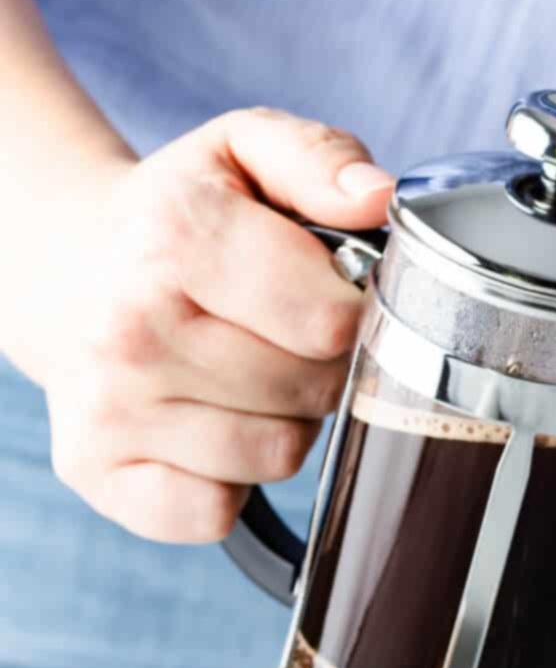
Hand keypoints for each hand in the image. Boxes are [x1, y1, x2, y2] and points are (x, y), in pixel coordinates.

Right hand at [28, 108, 392, 543]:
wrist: (68, 273)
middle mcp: (129, 328)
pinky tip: (207, 429)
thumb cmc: (176, 222)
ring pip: (277, 457)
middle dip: (320, 369)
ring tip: (244, 380)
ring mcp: (109, 408)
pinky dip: (231, 482)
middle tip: (282, 339)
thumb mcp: (243, 155)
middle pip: (310, 391)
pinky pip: (219, 512)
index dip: (353, 316)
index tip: (331, 299)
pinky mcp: (98, 473)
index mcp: (173, 236)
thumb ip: (321, 159)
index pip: (331, 322)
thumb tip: (376, 198)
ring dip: (283, 425)